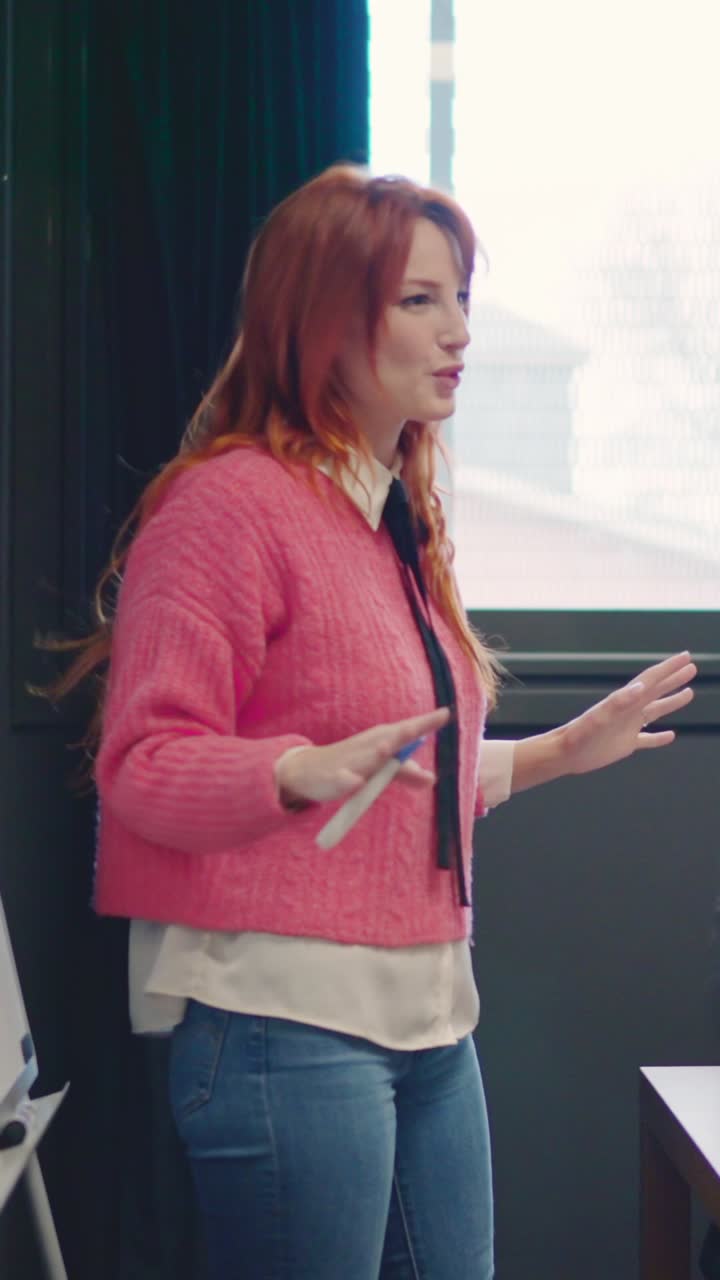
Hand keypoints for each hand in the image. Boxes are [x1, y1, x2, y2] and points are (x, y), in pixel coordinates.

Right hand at [274, 706, 449, 807]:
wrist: (307, 771)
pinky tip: (356, 782)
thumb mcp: (380, 768)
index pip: (408, 730)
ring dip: (379, 753)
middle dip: (407, 732)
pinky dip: (349, 781)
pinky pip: (343, 779)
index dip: (426, 723)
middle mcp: (368, 745)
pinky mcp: (335, 777)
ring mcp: (351, 760)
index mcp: (381, 740)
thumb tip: (431, 778)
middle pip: (391, 738)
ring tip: (390, 749)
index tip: (446, 713)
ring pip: (368, 757)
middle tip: (423, 724)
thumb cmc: (350, 764)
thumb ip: (405, 773)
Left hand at [560, 651, 695, 776]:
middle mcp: (628, 710)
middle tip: (692, 667)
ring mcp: (628, 726)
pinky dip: (659, 737)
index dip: (669, 668)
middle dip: (674, 679)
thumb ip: (619, 702)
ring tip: (689, 693)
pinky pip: (647, 738)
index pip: (651, 679)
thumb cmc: (578, 735)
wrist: (564, 754)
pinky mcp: (625, 744)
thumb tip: (641, 686)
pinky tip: (670, 736)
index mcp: (624, 700)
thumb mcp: (599, 717)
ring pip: (655, 712)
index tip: (686, 657)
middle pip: (656, 690)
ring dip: (671, 702)